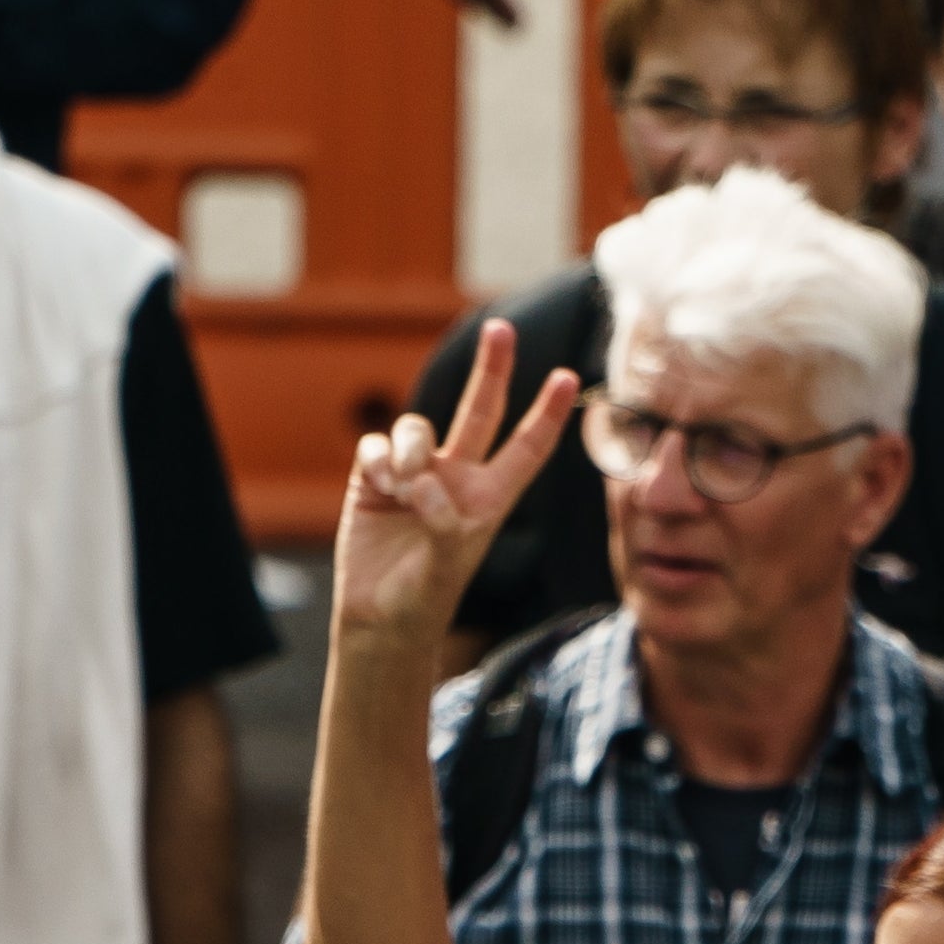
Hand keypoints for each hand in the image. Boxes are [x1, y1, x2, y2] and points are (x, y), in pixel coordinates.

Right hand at [336, 322, 581, 658]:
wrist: (379, 616)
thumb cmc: (424, 596)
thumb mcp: (445, 564)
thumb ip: (443, 524)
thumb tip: (426, 483)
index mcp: (490, 498)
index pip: (526, 448)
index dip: (547, 414)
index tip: (569, 378)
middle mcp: (457, 477)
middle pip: (480, 410)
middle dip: (491, 369)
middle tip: (501, 328)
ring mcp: (416, 472)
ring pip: (418, 428)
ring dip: (411, 450)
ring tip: (404, 487)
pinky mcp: (374, 476)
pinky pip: (377, 446)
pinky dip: (378, 462)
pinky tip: (378, 488)